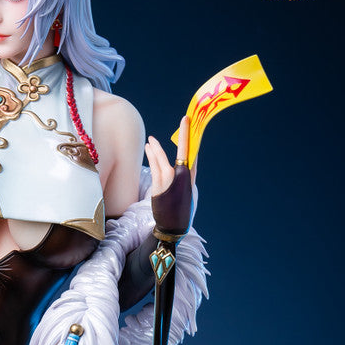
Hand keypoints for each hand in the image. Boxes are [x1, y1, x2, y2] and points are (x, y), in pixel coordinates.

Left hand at [146, 115, 193, 236]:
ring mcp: (170, 180)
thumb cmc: (180, 209)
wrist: (172, 226)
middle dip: (184, 134)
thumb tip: (183, 164)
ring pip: (163, 157)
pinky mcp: (159, 184)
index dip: (194, 138)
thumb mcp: (187, 192)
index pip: (194, 153)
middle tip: (185, 119)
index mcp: (191, 178)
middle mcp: (183, 177)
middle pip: (183, 150)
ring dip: (157, 146)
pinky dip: (152, 155)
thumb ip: (185, 176)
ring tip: (151, 139)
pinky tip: (149, 147)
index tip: (195, 126)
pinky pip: (155, 165)